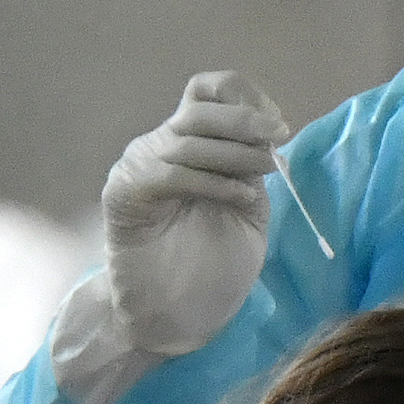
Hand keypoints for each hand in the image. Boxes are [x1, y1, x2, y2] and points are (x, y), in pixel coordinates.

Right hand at [103, 72, 288, 355]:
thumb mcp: (249, 202)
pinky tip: (239, 197)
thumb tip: (270, 130)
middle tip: (279, 135)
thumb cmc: (216, 261)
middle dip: (245, 119)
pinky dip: (211, 181)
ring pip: (187, 138)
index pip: (208, 90)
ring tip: (264, 172)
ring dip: (235, 152)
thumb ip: (252, 165)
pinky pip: (169, 174)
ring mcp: (138, 168)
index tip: (278, 122)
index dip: (244, 95)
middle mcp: (160, 146)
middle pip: (199, 108)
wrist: (179, 313)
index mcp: (192, 142)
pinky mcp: (124, 196)